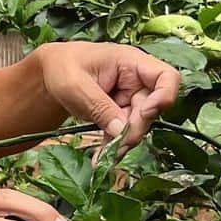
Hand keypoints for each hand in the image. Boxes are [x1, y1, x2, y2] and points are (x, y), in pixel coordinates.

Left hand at [36, 41, 181, 150]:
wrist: (53, 74)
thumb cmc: (64, 68)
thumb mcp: (77, 86)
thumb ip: (100, 106)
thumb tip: (122, 130)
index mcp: (131, 62)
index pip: (166, 77)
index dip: (163, 98)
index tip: (145, 114)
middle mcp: (136, 80)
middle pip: (152, 109)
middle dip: (135, 130)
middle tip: (115, 146)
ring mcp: (130, 98)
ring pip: (139, 125)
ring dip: (124, 142)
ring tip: (103, 157)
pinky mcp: (121, 113)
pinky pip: (124, 133)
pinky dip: (114, 146)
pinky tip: (100, 158)